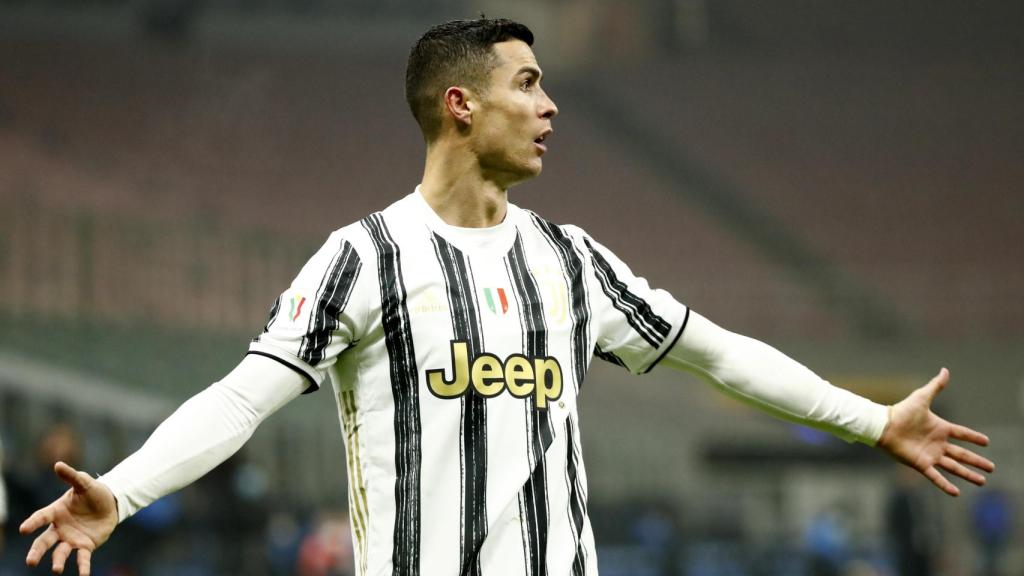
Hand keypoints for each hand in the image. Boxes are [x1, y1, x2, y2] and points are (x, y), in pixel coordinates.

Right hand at [20, 461, 117, 574]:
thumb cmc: (93, 492)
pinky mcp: (85, 546)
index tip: (23, 529)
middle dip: (36, 551)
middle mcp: (60, 528)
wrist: (110, 503)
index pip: (41, 517)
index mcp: (56, 512)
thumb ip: (71, 476)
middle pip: (44, 541)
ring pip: (60, 552)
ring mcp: (71, 539)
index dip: (32, 523)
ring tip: (55, 570)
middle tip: (30, 561)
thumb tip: (58, 464)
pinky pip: (82, 558)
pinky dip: (82, 567)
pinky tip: (83, 575)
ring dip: (57, 561)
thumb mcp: (84, 483)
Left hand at [877, 368, 994, 495]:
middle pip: (962, 454)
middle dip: (977, 461)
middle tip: (992, 468)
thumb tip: (945, 370)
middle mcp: (937, 443)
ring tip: (982, 481)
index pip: (962, 434)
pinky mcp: (921, 464)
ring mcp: (930, 455)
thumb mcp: (921, 397)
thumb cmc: (901, 411)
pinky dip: (945, 485)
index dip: (974, 438)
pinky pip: (935, 476)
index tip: (987, 442)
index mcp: (940, 428)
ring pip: (954, 467)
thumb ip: (935, 387)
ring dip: (968, 475)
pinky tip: (956, 493)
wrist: (883, 425)